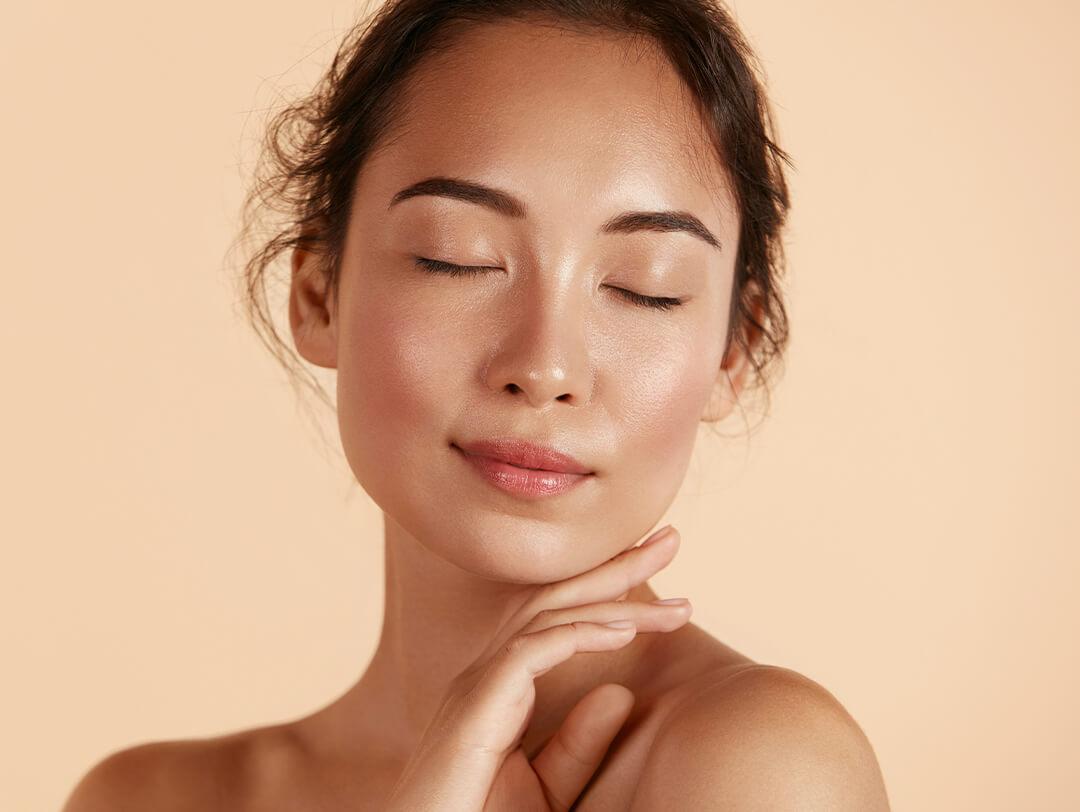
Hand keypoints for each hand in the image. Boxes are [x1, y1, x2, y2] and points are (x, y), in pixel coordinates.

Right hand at [383, 525, 690, 811]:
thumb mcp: (546, 790)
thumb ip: (579, 744)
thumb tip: (620, 692)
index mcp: (499, 687)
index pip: (557, 618)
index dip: (609, 591)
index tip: (665, 579)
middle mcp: (485, 674)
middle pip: (556, 599)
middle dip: (615, 566)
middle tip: (670, 539)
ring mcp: (476, 686)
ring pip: (550, 616)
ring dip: (614, 596)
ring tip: (671, 588)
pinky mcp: (475, 708)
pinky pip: (532, 653)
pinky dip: (580, 635)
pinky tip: (624, 630)